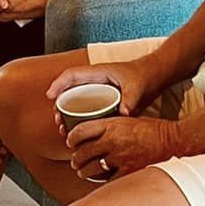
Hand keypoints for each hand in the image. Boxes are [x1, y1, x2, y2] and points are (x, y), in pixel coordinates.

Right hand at [43, 60, 159, 123]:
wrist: (154, 77)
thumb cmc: (143, 77)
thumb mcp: (136, 87)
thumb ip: (129, 99)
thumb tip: (123, 113)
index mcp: (97, 73)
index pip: (72, 75)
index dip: (58, 84)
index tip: (50, 96)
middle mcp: (93, 81)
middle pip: (69, 91)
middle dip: (59, 105)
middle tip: (57, 121)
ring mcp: (97, 91)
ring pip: (75, 101)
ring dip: (67, 114)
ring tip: (64, 130)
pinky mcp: (103, 100)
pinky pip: (86, 108)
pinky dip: (79, 118)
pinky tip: (78, 132)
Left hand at [63, 114, 182, 182]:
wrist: (174, 141)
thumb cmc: (153, 129)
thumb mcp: (127, 119)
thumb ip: (110, 126)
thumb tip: (94, 134)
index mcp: (111, 123)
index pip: (81, 130)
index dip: (71, 137)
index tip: (70, 142)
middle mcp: (113, 139)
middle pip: (83, 151)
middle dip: (76, 158)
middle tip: (74, 161)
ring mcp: (120, 156)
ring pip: (92, 167)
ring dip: (84, 171)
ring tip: (82, 172)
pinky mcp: (129, 171)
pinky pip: (108, 180)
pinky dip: (101, 181)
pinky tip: (99, 181)